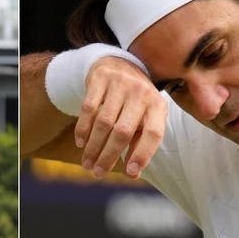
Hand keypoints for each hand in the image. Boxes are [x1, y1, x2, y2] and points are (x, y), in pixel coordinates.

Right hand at [75, 56, 166, 178]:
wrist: (120, 63)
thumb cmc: (135, 101)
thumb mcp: (145, 117)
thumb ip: (140, 143)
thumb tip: (132, 174)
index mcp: (157, 105)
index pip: (153, 133)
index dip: (142, 154)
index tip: (130, 173)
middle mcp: (141, 92)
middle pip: (123, 131)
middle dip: (108, 156)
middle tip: (98, 173)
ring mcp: (120, 83)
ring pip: (104, 122)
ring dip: (93, 147)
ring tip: (87, 164)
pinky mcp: (100, 78)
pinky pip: (88, 108)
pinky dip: (83, 129)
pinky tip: (81, 143)